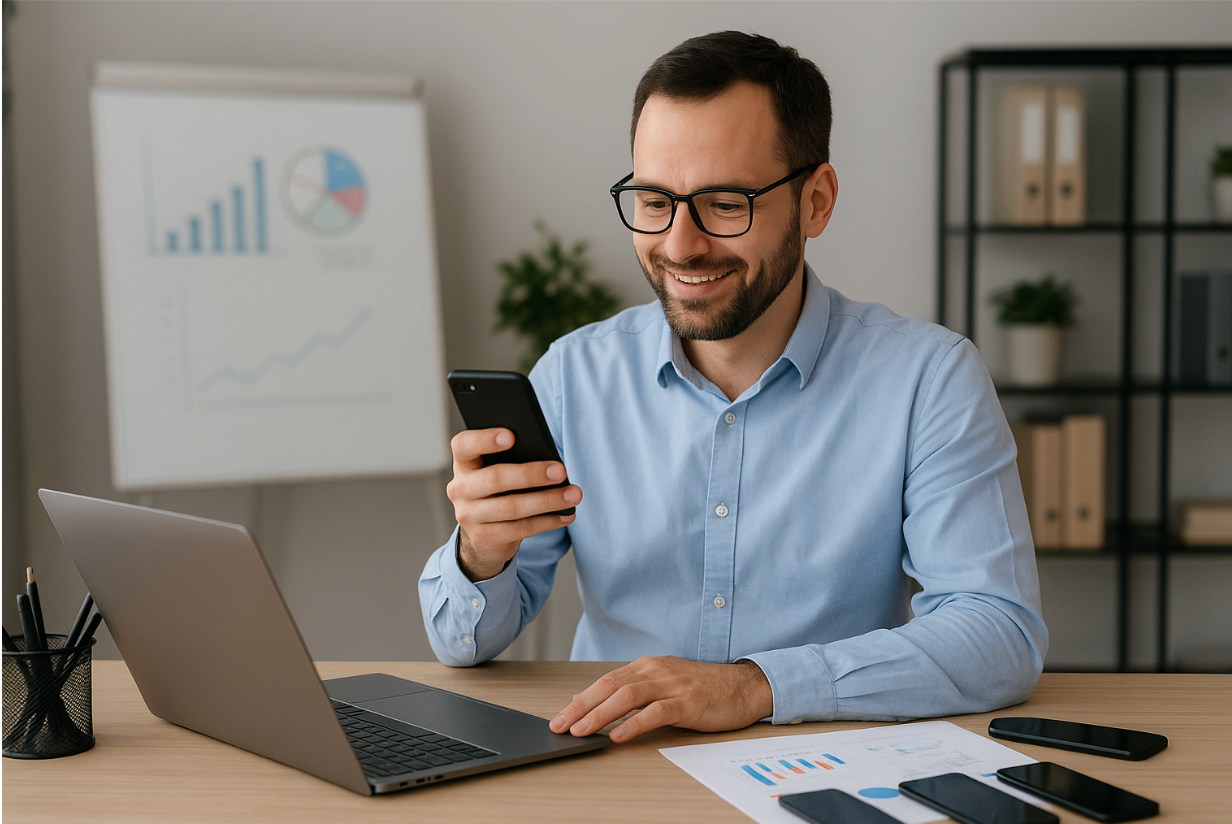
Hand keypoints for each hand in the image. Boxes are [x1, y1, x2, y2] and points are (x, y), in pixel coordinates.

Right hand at [447, 427, 581, 580]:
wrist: (484, 534)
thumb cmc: (499, 490)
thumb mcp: (498, 470)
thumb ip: (513, 458)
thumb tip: (548, 459)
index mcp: (464, 463)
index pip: (464, 445)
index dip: (485, 439)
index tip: (512, 436)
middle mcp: (460, 488)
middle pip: (495, 478)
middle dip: (532, 474)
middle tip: (560, 471)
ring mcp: (468, 515)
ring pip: (511, 507)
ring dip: (547, 501)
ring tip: (573, 495)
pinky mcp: (483, 537)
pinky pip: (520, 529)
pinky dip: (547, 522)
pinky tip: (566, 515)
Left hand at [549, 656, 772, 742]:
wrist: (743, 687)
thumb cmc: (703, 688)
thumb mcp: (664, 684)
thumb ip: (633, 690)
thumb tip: (595, 703)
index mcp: (647, 667)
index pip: (605, 681)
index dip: (580, 699)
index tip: (560, 717)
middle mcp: (656, 671)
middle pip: (609, 686)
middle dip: (581, 706)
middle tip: (560, 725)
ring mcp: (672, 685)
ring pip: (628, 696)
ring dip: (600, 714)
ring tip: (582, 730)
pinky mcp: (688, 702)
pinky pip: (656, 712)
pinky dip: (635, 724)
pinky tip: (620, 736)